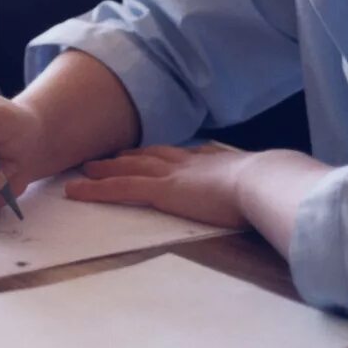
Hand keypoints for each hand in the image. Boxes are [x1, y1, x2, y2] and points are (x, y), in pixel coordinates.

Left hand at [64, 143, 251, 228]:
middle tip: (111, 156)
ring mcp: (171, 175)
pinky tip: (76, 191)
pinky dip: (95, 189)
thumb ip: (255, 189)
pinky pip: (119, 188)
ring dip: (106, 168)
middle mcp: (187, 164)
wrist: (264, 181)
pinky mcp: (160, 190)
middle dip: (129, 156)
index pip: (181, 156)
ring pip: (128, 168)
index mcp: (211, 164)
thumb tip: (267, 193)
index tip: (153, 154)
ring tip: (86, 168)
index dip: (163, 155)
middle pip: (150, 156)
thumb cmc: (271, 187)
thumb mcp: (263, 185)